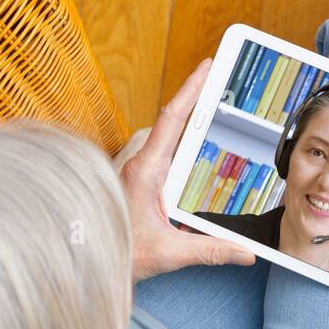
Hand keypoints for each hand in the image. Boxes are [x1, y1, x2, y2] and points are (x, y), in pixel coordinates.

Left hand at [120, 59, 255, 280]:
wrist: (84, 262)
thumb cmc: (117, 253)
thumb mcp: (169, 253)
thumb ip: (210, 251)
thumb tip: (244, 253)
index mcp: (145, 171)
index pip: (173, 119)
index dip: (192, 89)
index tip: (208, 66)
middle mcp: (137, 165)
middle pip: (170, 123)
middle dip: (194, 102)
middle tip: (218, 81)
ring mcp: (133, 171)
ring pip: (162, 139)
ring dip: (184, 127)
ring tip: (210, 112)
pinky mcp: (132, 182)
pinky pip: (156, 154)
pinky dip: (175, 146)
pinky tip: (188, 156)